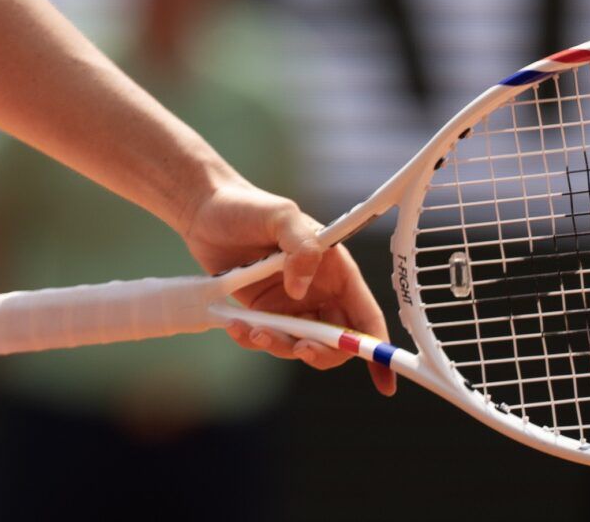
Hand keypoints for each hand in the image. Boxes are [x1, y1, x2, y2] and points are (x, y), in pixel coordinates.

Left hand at [181, 176, 396, 395]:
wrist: (205, 211)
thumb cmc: (248, 207)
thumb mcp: (282, 215)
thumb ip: (302, 246)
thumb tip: (300, 290)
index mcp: (336, 271)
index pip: (365, 316)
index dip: (377, 348)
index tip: (384, 381)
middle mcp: (318, 292)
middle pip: (335, 342)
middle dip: (321, 352)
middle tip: (300, 348)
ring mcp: (289, 306)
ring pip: (298, 345)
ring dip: (279, 346)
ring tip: (253, 330)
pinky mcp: (261, 313)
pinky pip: (266, 339)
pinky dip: (253, 341)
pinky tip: (236, 327)